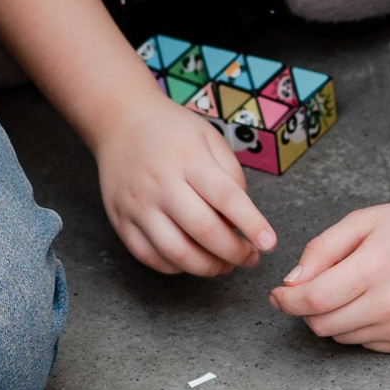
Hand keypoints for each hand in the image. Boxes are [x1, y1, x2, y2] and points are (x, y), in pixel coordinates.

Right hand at [95, 85, 274, 279]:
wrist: (119, 121)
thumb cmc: (171, 130)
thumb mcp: (210, 137)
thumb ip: (231, 176)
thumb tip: (241, 220)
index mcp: (188, 158)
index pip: (227, 198)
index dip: (252, 225)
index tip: (269, 243)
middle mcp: (160, 183)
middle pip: (203, 231)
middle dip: (234, 252)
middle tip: (250, 258)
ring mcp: (137, 205)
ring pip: (176, 252)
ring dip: (207, 268)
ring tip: (225, 265)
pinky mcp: (120, 221)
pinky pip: (149, 257)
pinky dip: (176, 267)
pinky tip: (192, 260)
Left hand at [272, 198, 389, 351]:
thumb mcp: (362, 221)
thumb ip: (321, 250)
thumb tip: (292, 283)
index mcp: (374, 268)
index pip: (313, 299)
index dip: (286, 300)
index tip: (278, 295)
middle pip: (321, 324)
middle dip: (307, 309)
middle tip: (313, 289)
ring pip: (340, 337)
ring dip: (333, 318)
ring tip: (353, 289)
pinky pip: (365, 344)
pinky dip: (358, 327)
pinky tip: (374, 302)